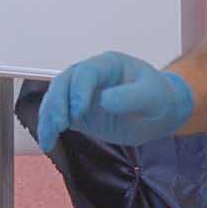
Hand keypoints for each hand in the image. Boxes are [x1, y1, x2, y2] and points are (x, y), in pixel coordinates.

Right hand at [34, 52, 193, 152]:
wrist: (158, 113)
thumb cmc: (158, 99)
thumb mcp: (151, 97)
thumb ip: (130, 97)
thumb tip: (103, 100)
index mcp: (109, 65)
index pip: (87, 72)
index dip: (80, 90)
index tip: (80, 112)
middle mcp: (91, 75)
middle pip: (64, 82)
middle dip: (58, 103)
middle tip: (60, 125)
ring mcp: (81, 93)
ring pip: (56, 98)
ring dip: (49, 116)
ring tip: (49, 137)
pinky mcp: (77, 112)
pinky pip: (58, 115)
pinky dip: (49, 127)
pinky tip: (48, 142)